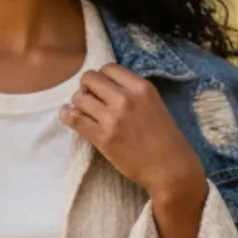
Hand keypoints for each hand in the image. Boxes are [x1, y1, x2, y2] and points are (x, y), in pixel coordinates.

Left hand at [57, 63, 207, 206]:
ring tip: (82, 111)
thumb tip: (105, 87)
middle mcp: (126, 98)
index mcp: (142, 88)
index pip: (108, 68)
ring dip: (78, 103)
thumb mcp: (155, 104)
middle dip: (86, 87)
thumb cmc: (166, 139)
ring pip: (79, 98)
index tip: (101, 88)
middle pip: (90, 78)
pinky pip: (74, 119)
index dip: (101, 77)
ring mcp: (112, 118)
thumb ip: (132, 93)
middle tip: (89, 99)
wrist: (170, 169)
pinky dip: (67, 115)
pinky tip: (68, 116)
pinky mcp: (102, 137)